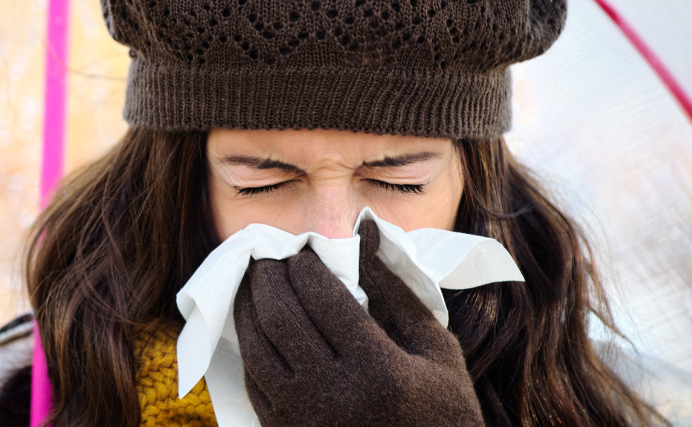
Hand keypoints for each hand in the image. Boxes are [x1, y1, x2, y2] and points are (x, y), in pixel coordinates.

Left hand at [233, 219, 483, 425]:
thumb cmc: (442, 409)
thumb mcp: (435, 349)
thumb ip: (395, 289)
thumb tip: (366, 231)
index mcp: (380, 370)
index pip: (324, 298)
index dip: (306, 266)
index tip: (303, 249)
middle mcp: (335, 396)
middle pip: (281, 318)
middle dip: (269, 277)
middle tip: (269, 255)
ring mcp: (303, 420)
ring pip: (256, 348)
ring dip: (248, 306)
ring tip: (255, 281)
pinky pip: (253, 380)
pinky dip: (249, 344)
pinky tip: (255, 323)